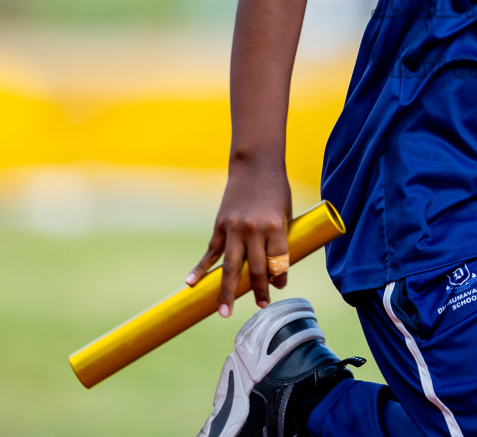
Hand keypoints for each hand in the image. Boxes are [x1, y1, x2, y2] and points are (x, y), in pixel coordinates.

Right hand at [185, 158, 291, 316]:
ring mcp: (235, 228)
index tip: (279, 287)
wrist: (255, 164)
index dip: (280, 277)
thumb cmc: (276, 190)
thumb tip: (274, 271)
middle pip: (254, 269)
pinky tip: (191, 284)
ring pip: (230, 267)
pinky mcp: (220, 225)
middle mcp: (254, 230)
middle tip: (260, 308)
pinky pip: (210, 252)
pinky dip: (200, 269)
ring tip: (223, 312)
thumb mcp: (285, 213)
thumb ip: (280, 240)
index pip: (278, 261)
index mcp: (275, 226)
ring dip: (226, 291)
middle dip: (257, 291)